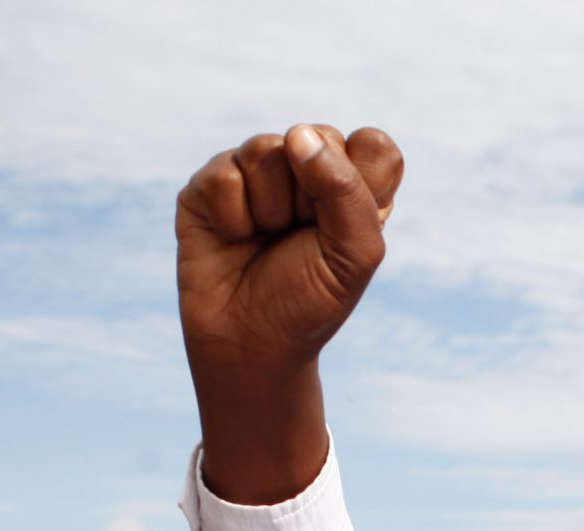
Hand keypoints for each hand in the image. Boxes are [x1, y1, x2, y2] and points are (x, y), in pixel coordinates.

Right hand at [177, 124, 401, 373]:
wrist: (251, 343)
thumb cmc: (310, 301)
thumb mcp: (353, 254)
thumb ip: (346, 188)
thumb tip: (296, 134)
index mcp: (352, 184)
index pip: (373, 145)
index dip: (360, 183)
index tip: (345, 228)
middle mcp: (306, 169)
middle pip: (318, 137)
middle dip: (311, 199)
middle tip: (300, 238)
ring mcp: (255, 171)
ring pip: (266, 149)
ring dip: (270, 209)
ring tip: (265, 238)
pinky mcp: (210, 183)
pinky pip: (225, 175)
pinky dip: (233, 219)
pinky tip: (235, 239)